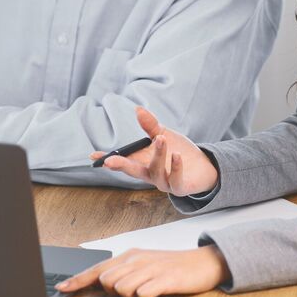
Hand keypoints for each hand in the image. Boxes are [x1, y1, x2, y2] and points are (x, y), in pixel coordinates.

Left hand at [56, 245, 230, 296]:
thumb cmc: (170, 267)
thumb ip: (124, 272)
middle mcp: (137, 259)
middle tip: (135, 289)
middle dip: (114, 291)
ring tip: (148, 290)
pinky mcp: (165, 279)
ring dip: (132, 295)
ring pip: (122, 288)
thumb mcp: (144, 265)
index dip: (77, 280)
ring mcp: (150, 268)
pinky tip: (156, 293)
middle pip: (107, 280)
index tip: (61, 288)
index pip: (97, 268)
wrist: (203, 263)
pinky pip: (143, 294)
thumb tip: (103, 283)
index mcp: (129, 255)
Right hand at [89, 107, 218, 196]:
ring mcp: (164, 183)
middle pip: (133, 171)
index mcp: (143, 163)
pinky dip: (175, 167)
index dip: (108, 159)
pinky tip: (176, 155)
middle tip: (110, 161)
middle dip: (121, 166)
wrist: (203, 167)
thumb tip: (137, 109)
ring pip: (156, 171)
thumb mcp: (163, 135)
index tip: (93, 156)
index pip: (123, 161)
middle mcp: (150, 175)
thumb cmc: (179, 151)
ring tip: (161, 139)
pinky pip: (175, 179)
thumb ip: (150, 126)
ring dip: (158, 154)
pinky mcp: (179, 187)